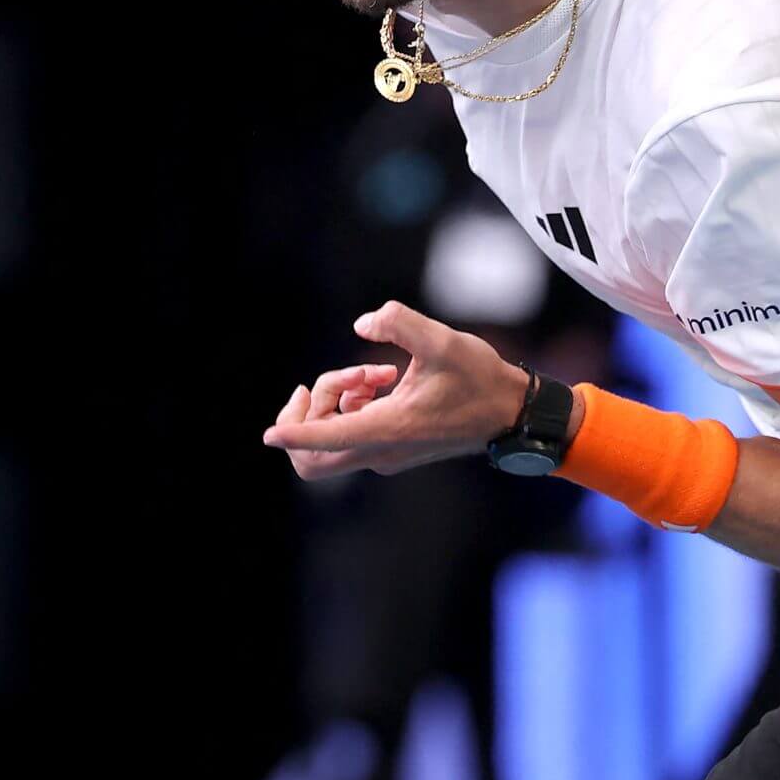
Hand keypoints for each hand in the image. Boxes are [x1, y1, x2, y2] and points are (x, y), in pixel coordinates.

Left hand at [261, 300, 524, 480]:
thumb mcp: (442, 341)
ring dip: (334, 399)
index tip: (268, 434)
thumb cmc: (480, 379)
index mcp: (389, 430)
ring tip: (370, 371)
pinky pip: (349, 431)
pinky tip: (379, 378)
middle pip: (313, 457)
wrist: (512, 414)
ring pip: (330, 438)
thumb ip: (398, 322)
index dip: (295, 433)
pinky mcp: (390, 446)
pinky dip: (350, 403)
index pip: (327, 441)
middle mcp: (381, 450)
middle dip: (303, 417)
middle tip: (318, 384)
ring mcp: (384, 453)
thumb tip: (362, 324)